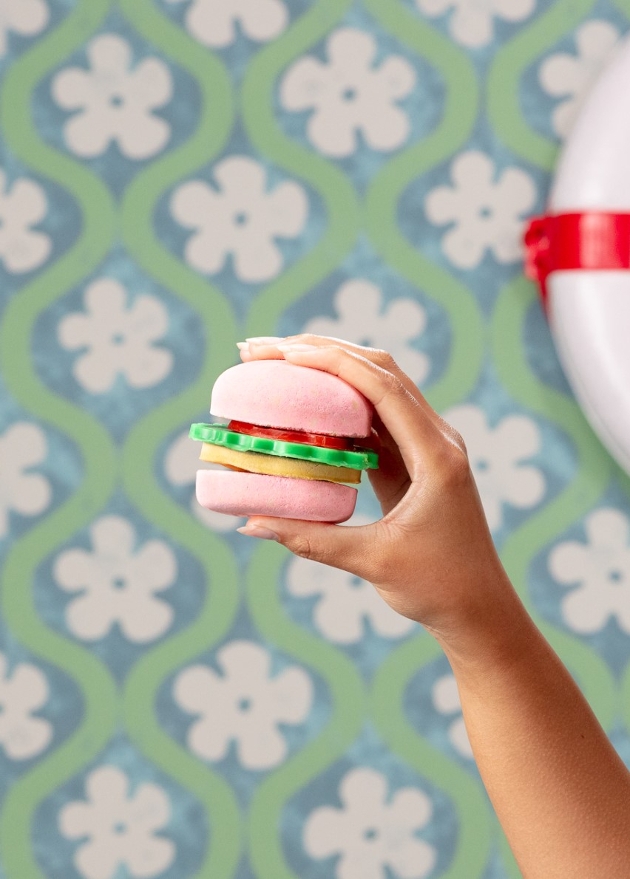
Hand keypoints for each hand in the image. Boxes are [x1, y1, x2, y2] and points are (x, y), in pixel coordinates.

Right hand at [237, 335, 517, 654]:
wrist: (479, 608)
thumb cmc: (437, 587)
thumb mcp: (372, 561)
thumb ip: (311, 540)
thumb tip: (251, 522)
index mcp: (435, 454)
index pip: (382, 387)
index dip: (331, 362)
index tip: (282, 353)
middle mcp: (435, 438)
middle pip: (378, 370)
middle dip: (320, 351)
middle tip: (261, 351)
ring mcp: (426, 446)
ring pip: (376, 387)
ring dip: (328, 370)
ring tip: (275, 365)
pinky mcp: (414, 460)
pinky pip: (374, 418)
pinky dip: (337, 405)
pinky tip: (303, 404)